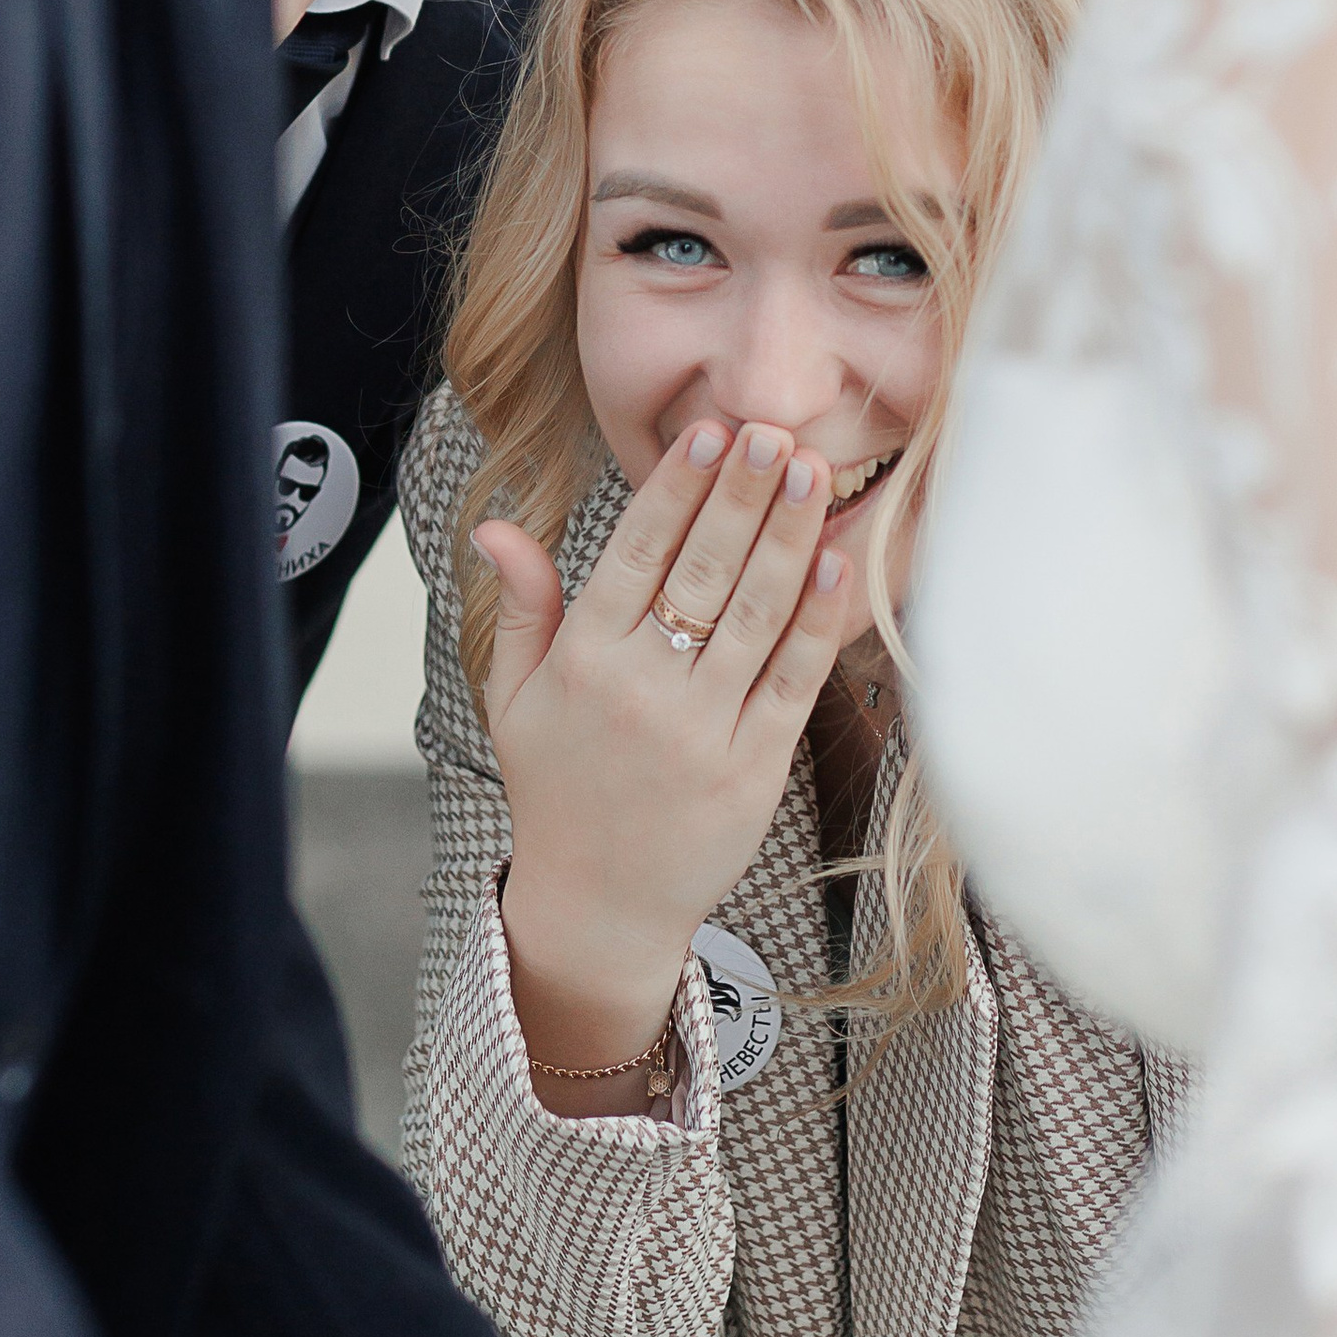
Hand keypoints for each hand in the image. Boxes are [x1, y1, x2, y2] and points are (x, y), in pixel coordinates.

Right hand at [476, 422, 853, 1099]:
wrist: (598, 904)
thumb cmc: (557, 788)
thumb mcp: (515, 697)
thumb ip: (520, 607)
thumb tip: (499, 527)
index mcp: (584, 661)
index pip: (635, 554)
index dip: (675, 490)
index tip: (708, 433)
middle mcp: (642, 689)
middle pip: (701, 570)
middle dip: (743, 494)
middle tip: (775, 432)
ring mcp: (701, 730)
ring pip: (753, 614)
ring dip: (789, 537)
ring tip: (813, 474)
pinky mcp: (753, 768)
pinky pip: (791, 681)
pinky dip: (817, 623)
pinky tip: (837, 567)